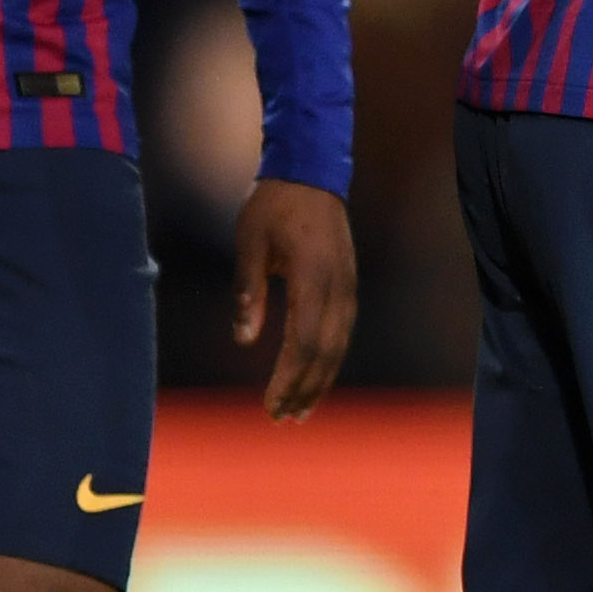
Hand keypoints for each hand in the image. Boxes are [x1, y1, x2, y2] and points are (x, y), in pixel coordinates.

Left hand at [233, 176, 360, 419]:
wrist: (311, 173)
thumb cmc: (273, 207)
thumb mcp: (249, 243)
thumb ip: (247, 292)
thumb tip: (244, 341)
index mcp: (311, 276)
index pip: (302, 342)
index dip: (288, 378)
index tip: (269, 404)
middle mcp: (336, 287)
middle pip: (325, 353)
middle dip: (304, 389)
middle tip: (282, 419)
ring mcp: (348, 286)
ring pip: (339, 346)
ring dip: (320, 382)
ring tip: (300, 411)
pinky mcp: (349, 285)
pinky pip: (343, 332)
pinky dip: (329, 360)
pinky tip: (315, 377)